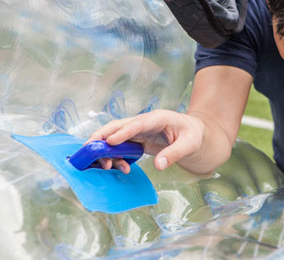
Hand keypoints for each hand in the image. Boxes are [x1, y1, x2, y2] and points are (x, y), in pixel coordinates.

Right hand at [84, 109, 203, 173]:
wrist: (193, 133)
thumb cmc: (192, 135)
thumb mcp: (189, 144)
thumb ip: (175, 153)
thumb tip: (159, 165)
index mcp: (157, 118)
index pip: (138, 123)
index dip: (123, 132)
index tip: (110, 141)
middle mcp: (144, 122)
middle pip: (118, 126)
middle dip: (101, 136)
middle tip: (88, 150)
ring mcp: (138, 130)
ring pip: (114, 136)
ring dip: (106, 150)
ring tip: (108, 166)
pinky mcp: (136, 140)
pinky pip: (120, 146)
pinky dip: (115, 156)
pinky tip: (119, 167)